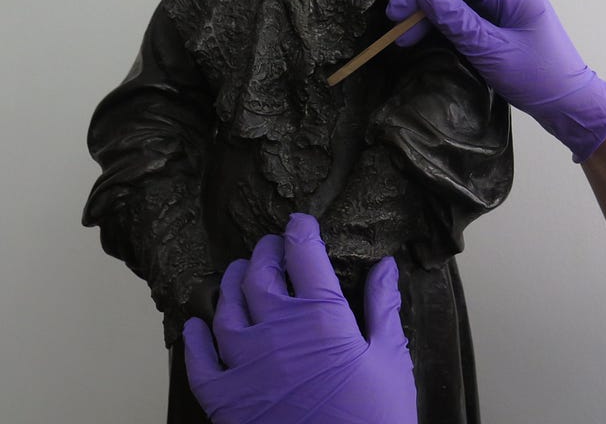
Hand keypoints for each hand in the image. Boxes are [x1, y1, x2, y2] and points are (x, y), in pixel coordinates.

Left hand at [183, 214, 416, 423]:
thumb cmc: (376, 417)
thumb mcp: (391, 359)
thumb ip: (383, 308)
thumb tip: (386, 267)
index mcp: (322, 316)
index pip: (304, 254)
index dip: (300, 231)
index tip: (299, 222)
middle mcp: (278, 330)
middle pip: (259, 274)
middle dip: (264, 253)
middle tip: (269, 246)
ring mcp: (247, 364)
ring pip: (226, 309)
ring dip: (230, 285)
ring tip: (236, 274)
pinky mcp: (226, 400)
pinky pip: (200, 362)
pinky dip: (193, 340)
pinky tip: (195, 327)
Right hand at [387, 0, 605, 160]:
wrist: (569, 103)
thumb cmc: (539, 80)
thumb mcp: (493, 54)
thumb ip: (459, 23)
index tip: (400, 11)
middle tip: (398, 20)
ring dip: (432, 6)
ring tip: (407, 33)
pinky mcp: (504, 15)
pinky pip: (470, 5)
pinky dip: (446, 16)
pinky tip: (428, 32)